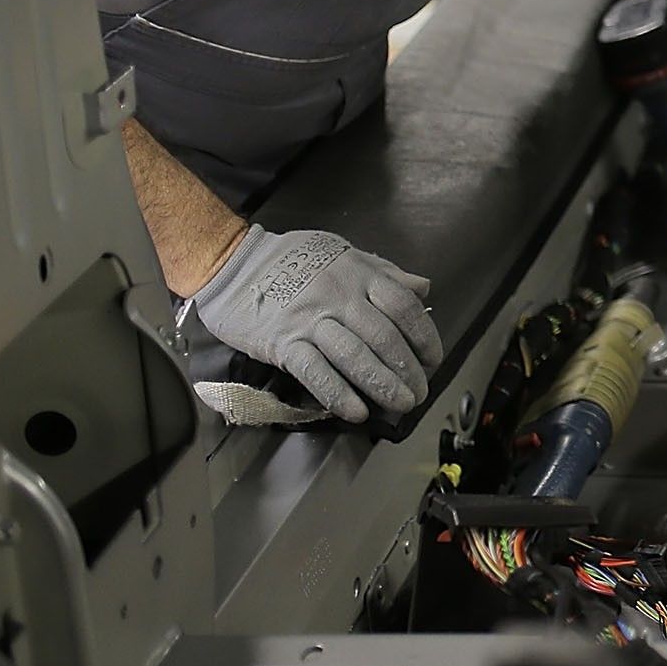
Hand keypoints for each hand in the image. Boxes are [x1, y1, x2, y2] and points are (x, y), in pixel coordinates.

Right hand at [191, 226, 443, 423]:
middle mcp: (339, 296)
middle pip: (384, 337)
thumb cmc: (291, 259)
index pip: (403, 307)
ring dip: (382, 385)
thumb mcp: (343, 253)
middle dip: (407, 369)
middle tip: (420, 392)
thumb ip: (384, 273)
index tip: (433, 359)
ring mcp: (310, 320)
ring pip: (355, 356)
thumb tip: (423, 289)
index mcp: (358, 274)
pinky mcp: (283, 342)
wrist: (233, 265)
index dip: (424, 336)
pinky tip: (357, 411)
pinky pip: (316, 371)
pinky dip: (338, 393)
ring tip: (401, 404)